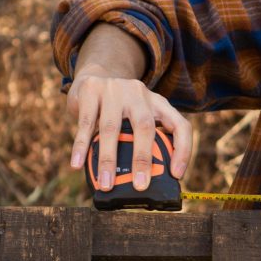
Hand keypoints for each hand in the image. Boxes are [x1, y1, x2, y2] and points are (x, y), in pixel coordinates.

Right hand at [67, 64, 191, 191]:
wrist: (96, 75)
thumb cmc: (121, 107)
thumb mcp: (138, 116)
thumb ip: (142, 139)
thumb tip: (141, 179)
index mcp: (159, 104)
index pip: (180, 126)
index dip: (183, 150)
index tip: (176, 174)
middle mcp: (140, 95)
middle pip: (145, 127)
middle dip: (143, 159)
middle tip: (140, 185)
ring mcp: (115, 91)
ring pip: (112, 128)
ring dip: (109, 159)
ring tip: (106, 184)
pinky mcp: (91, 92)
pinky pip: (86, 124)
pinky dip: (81, 146)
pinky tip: (77, 164)